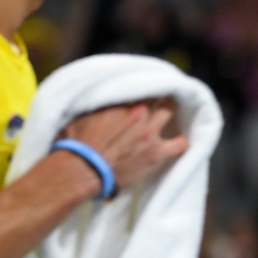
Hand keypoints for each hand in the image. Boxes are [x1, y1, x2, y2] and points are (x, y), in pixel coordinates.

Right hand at [62, 98, 188, 188]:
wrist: (83, 171)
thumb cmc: (76, 145)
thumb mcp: (80, 115)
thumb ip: (96, 104)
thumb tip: (97, 98)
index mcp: (121, 102)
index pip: (140, 86)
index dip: (144, 87)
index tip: (145, 90)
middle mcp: (139, 113)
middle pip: (157, 94)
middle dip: (158, 95)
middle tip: (158, 98)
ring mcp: (149, 132)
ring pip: (170, 110)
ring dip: (170, 110)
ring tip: (170, 112)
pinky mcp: (156, 153)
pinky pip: (180, 144)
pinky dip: (181, 141)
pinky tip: (179, 141)